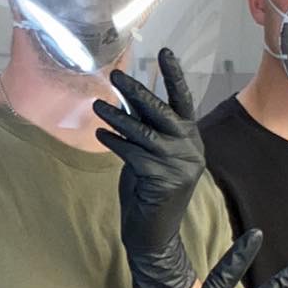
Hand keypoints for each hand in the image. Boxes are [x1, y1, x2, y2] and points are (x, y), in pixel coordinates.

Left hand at [95, 47, 204, 287]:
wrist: (154, 236)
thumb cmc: (149, 192)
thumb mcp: (151, 154)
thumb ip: (145, 127)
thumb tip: (127, 94)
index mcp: (190, 138)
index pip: (183, 100)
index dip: (174, 75)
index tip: (165, 51)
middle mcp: (190, 148)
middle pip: (163, 111)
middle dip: (138, 90)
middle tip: (115, 75)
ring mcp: (178, 165)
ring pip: (143, 132)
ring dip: (117, 117)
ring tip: (97, 105)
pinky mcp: (161, 180)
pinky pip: (132, 153)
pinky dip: (115, 142)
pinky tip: (101, 135)